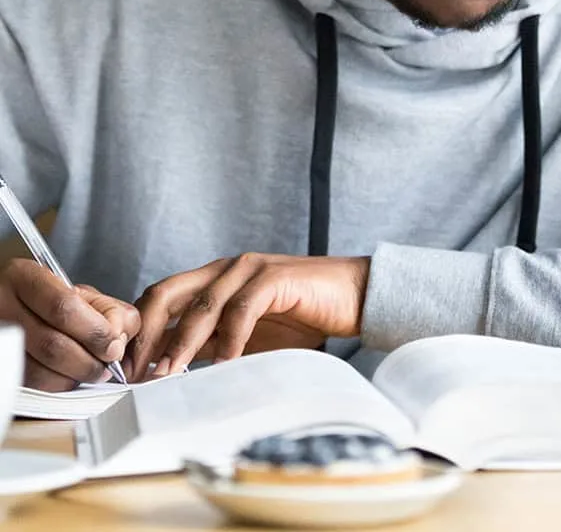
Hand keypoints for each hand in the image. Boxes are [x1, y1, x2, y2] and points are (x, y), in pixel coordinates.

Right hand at [0, 259, 139, 390]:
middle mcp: (4, 306)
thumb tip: (118, 340)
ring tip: (88, 371)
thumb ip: (106, 308)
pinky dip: (55, 386)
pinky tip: (67, 376)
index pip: (64, 308)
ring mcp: (0, 338)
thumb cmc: (50, 297)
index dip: (95, 332)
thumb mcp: (78, 289)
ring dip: (72, 378)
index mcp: (25, 278)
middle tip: (105, 366)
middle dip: (88, 361)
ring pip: (38, 372)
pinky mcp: (1, 363)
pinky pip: (30, 385)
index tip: (113, 346)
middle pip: (52, 345)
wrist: (8, 301)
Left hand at [128, 254, 369, 380]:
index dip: (139, 331)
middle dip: (146, 334)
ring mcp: (250, 269)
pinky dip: (229, 339)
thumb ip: (210, 342)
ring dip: (182, 343)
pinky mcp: (275, 278)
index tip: (126, 369)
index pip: (161, 298)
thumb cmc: (301, 318)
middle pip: (168, 293)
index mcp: (214, 279)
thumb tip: (168, 367)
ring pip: (202, 305)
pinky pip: (242, 309)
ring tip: (169, 374)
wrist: (353, 297)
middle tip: (136, 372)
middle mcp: (226, 268)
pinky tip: (223, 365)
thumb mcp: (245, 336)